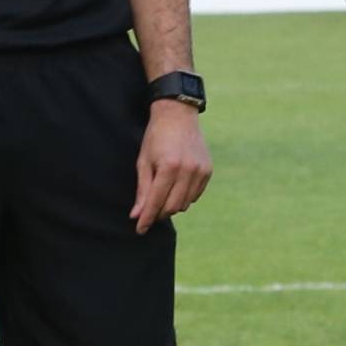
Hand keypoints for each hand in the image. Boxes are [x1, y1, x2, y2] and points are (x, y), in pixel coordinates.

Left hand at [131, 102, 211, 234]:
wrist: (178, 115)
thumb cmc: (155, 138)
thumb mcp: (143, 162)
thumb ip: (142, 190)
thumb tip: (137, 215)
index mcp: (168, 167)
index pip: (156, 202)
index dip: (147, 218)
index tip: (140, 230)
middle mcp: (187, 170)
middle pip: (172, 207)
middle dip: (159, 213)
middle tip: (149, 211)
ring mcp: (200, 171)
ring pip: (185, 204)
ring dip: (171, 205)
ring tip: (162, 194)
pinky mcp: (208, 171)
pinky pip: (195, 195)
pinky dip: (184, 197)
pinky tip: (176, 186)